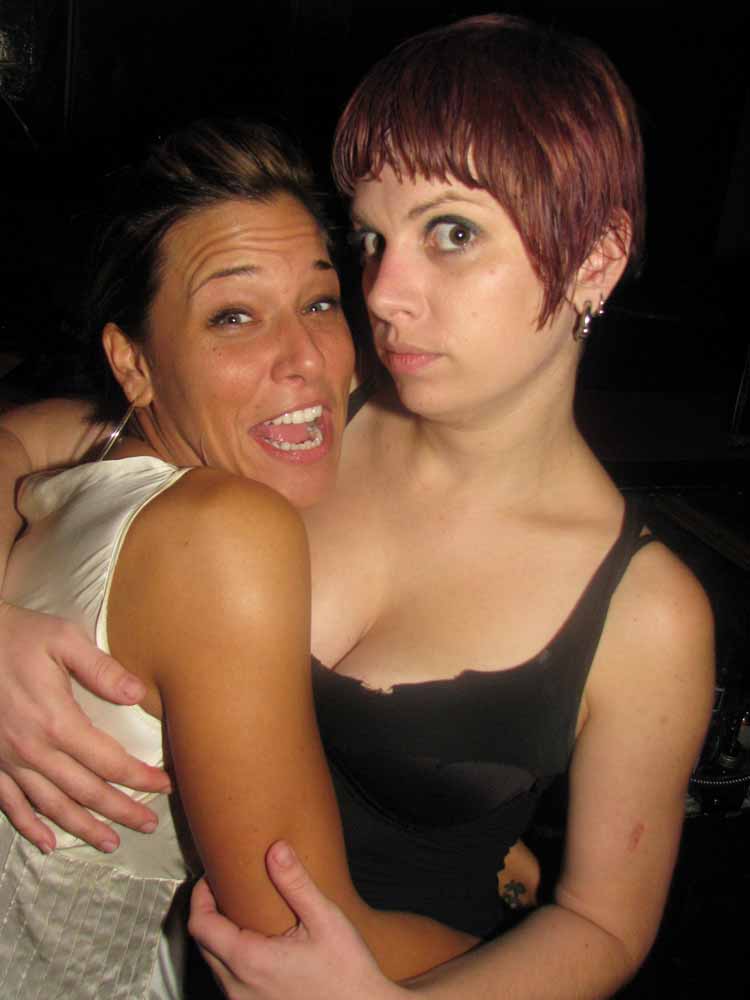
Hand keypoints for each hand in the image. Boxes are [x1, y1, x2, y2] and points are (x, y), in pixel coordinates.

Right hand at [0, 602, 170, 852]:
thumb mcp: (63, 639)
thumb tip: (137, 694)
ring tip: (110, 842)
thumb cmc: (15, 636)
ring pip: (51, 806)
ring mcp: (8, 761)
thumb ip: (101, 669)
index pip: (109, 762)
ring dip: (82, 827)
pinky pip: (9, 803)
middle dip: (120, 810)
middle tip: (148, 824)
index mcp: (57, 722)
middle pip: (86, 791)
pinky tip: (48, 842)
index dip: (139, 778)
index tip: (165, 786)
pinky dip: (30, 826)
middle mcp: (33, 750)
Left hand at [189, 841, 405, 999]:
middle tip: (225, 887)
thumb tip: (276, 849)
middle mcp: (239, 988)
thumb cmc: (347, 972)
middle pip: (203, 945)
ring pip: (214, 965)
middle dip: (208, 912)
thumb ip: (296, 883)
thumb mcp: (325, 919)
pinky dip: (231, 957)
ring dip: (219, 937)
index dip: (199, 897)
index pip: (201, 926)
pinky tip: (256, 943)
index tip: (212, 877)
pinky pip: (229, 981)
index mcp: (249, 961)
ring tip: (240, 911)